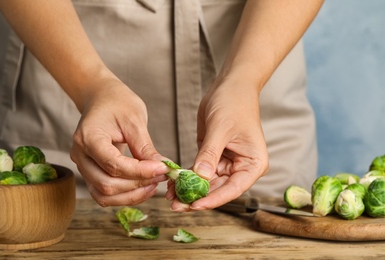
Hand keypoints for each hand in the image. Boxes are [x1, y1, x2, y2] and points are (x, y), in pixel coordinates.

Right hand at [70, 77, 168, 206]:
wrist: (101, 99)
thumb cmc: (117, 104)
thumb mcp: (134, 119)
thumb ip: (145, 146)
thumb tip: (161, 168)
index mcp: (88, 138)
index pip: (113, 164)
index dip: (140, 171)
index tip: (163, 169)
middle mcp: (81, 155)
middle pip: (106, 184)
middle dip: (137, 185)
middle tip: (162, 176)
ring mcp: (83, 166)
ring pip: (104, 195)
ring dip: (132, 195)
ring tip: (154, 184)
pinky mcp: (90, 173)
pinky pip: (104, 194)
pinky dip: (125, 195)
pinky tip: (143, 187)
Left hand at [168, 79, 268, 210]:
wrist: (231, 86)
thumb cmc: (234, 103)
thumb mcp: (221, 129)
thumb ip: (210, 154)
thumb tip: (201, 178)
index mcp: (253, 164)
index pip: (233, 188)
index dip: (214, 199)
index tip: (195, 205)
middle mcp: (241, 167)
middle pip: (218, 189)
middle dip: (197, 197)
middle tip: (175, 204)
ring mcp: (226, 163)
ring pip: (207, 184)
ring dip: (189, 190)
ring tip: (170, 196)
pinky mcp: (213, 157)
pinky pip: (200, 172)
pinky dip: (187, 178)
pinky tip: (173, 184)